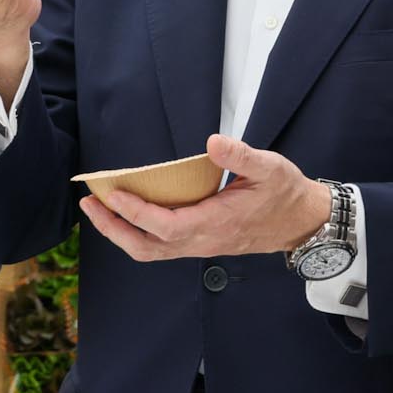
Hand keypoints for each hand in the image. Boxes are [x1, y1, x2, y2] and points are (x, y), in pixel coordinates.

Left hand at [81, 133, 329, 262]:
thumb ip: (242, 156)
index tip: (113, 194)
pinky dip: (137, 232)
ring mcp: (200, 246)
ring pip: (150, 251)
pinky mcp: (200, 244)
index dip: (135, 213)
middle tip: (90, 203)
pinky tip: (128, 213)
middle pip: (146, 247)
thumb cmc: (285, 194)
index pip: (165, 226)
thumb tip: (213, 142)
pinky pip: (160, 246)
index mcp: (216, 223)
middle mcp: (203, 241)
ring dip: (121, 233)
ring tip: (100, 209)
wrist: (302, 223)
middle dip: (114, 228)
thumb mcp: (271, 168)